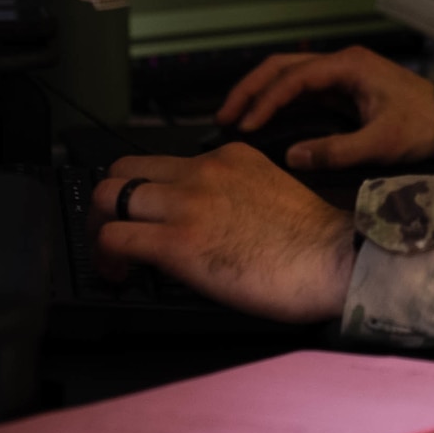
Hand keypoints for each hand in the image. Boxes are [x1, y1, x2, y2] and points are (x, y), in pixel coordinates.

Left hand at [92, 145, 354, 321]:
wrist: (333, 259)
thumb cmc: (315, 240)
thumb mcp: (270, 192)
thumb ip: (232, 194)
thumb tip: (204, 223)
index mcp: (229, 157)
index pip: (165, 161)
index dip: (147, 191)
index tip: (149, 217)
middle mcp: (202, 171)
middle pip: (124, 169)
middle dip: (111, 201)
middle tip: (115, 231)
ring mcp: (187, 204)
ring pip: (108, 197)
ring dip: (100, 228)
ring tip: (110, 257)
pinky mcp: (177, 242)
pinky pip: (115, 238)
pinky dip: (105, 258)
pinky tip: (117, 276)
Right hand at [216, 46, 433, 169]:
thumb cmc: (423, 126)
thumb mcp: (381, 143)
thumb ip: (336, 151)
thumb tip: (291, 157)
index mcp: (349, 66)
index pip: (294, 78)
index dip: (265, 101)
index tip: (244, 126)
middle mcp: (341, 63)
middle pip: (283, 67)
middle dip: (251, 89)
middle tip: (223, 117)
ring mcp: (342, 73)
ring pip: (289, 75)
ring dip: (261, 93)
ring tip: (234, 118)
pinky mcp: (344, 88)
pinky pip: (302, 89)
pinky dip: (278, 101)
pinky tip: (262, 119)